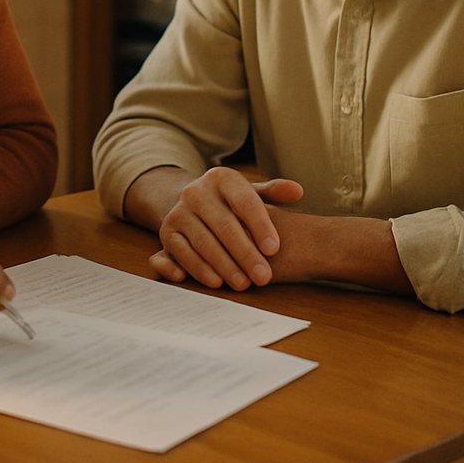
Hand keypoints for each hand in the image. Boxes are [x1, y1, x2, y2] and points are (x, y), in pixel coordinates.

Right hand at [149, 167, 302, 289]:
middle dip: (244, 253)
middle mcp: (195, 192)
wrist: (192, 203)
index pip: (244, 201)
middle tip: (263, 277)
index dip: (260, 226)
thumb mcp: (250, 193)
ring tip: (242, 284)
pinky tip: (210, 282)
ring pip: (202, 242)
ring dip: (223, 266)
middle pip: (223, 225)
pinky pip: (178, 252)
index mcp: (221, 178)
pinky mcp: (167, 232)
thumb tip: (297, 191)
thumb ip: (273, 192)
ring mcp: (178, 212)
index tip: (274, 249)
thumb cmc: (231, 203)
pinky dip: (193, 267)